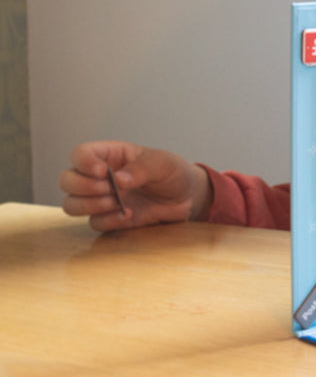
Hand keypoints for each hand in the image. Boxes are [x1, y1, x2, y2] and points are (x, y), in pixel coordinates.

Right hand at [59, 141, 211, 230]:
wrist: (188, 198)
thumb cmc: (173, 173)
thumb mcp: (163, 164)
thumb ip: (141, 169)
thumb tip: (118, 180)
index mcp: (110, 155)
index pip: (80, 154)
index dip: (83, 162)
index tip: (102, 172)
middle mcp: (100, 177)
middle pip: (67, 180)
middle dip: (83, 186)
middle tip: (109, 189)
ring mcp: (103, 199)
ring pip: (71, 204)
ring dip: (89, 205)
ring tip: (116, 203)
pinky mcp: (110, 218)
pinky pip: (94, 223)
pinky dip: (107, 221)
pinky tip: (129, 215)